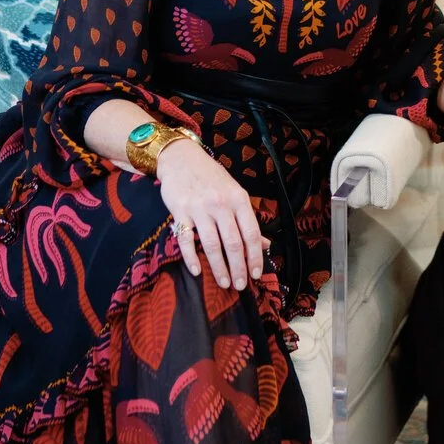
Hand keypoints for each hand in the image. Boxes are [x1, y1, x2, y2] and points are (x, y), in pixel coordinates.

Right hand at [154, 139, 264, 288]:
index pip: (251, 233)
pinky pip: (185, 239)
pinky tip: (196, 270)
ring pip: (211, 244)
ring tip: (224, 283)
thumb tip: (264, 244)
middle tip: (240, 285)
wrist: (182, 158)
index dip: (255, 256)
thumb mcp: (234, 193)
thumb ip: (247, 219)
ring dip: (219, 267)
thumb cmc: (211, 178)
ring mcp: (199, 208)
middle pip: (233, 242)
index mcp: (238, 199)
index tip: (257, 274)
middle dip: (238, 267)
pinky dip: (191, 257)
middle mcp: (221, 204)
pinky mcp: (180, 211)